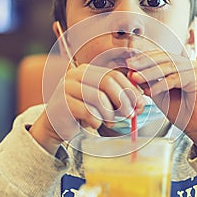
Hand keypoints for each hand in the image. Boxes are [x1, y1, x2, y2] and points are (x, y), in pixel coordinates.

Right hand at [30, 64, 144, 153]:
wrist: (55, 125)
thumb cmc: (81, 113)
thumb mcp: (101, 103)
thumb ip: (119, 99)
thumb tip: (142, 102)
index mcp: (86, 71)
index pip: (114, 75)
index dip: (129, 90)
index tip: (138, 105)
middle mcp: (75, 75)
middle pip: (107, 82)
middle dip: (123, 101)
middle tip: (128, 115)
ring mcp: (67, 88)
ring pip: (99, 98)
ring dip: (110, 114)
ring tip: (110, 122)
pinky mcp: (63, 104)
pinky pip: (88, 112)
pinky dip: (96, 121)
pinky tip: (94, 124)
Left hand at [127, 51, 196, 151]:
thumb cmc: (185, 113)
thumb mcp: (162, 96)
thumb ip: (151, 84)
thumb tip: (133, 74)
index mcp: (183, 66)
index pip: (162, 56)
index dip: (145, 58)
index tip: (129, 63)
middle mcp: (191, 65)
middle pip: (164, 58)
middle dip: (145, 62)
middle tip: (129, 66)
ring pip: (168, 67)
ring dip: (149, 73)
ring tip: (135, 78)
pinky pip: (176, 79)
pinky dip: (161, 85)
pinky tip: (149, 91)